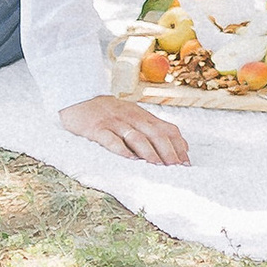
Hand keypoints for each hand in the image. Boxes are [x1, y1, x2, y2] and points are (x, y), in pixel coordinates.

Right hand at [58, 92, 191, 167]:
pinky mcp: (97, 128)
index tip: (186, 163)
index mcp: (143, 116)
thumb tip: (182, 146)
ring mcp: (114, 122)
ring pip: (135, 136)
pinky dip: (121, 149)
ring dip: (148, 151)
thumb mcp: (135, 116)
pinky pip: (110, 139)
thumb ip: (155, 129)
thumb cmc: (111, 112)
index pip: (167, 129)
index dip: (178, 145)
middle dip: (168, 151)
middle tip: (175, 168)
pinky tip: (129, 159)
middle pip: (154, 133)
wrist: (79, 98)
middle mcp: (132, 117)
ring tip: (157, 165)